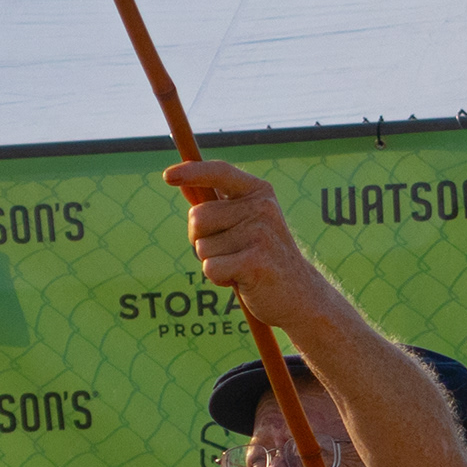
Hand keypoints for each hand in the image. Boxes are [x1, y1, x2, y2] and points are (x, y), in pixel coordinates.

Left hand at [169, 160, 320, 329]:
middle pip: (197, 217)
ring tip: (240, 266)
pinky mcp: (255, 261)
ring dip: (213, 262)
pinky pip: (210, 268)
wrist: (299, 294)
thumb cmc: (261, 257)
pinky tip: (243, 280)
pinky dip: (219, 279)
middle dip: (200, 239)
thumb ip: (215, 203)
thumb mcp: (244, 223)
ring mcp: (260, 233)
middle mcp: (261, 208)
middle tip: (228, 252)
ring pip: (201, 247)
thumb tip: (180, 181)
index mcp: (258, 192)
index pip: (220, 172)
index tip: (168, 176)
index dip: (192, 173)